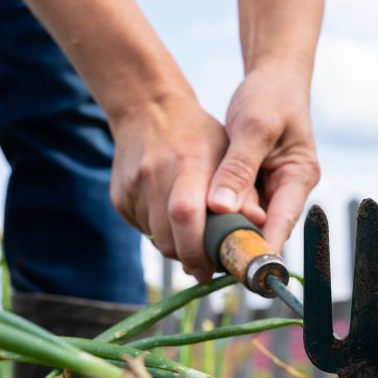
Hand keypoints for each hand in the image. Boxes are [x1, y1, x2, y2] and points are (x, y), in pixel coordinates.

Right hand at [110, 91, 263, 278]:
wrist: (146, 109)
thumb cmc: (197, 134)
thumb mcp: (227, 150)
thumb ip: (244, 189)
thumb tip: (259, 227)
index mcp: (187, 162)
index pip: (186, 215)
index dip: (200, 249)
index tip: (216, 268)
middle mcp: (154, 175)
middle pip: (168, 239)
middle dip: (190, 259)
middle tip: (207, 266)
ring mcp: (132, 188)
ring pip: (156, 240)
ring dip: (177, 248)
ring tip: (193, 238)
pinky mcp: (118, 198)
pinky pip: (143, 230)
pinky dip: (161, 233)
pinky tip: (171, 218)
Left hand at [209, 63, 320, 251]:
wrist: (274, 77)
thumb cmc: (269, 96)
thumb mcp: (254, 126)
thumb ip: (238, 167)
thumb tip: (222, 208)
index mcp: (298, 177)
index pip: (280, 225)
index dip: (260, 251)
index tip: (237, 272)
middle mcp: (287, 190)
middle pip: (261, 229)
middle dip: (234, 245)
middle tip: (200, 263)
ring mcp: (271, 189)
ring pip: (245, 222)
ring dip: (222, 232)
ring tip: (191, 248)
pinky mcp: (254, 185)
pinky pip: (235, 208)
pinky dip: (217, 214)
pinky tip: (192, 221)